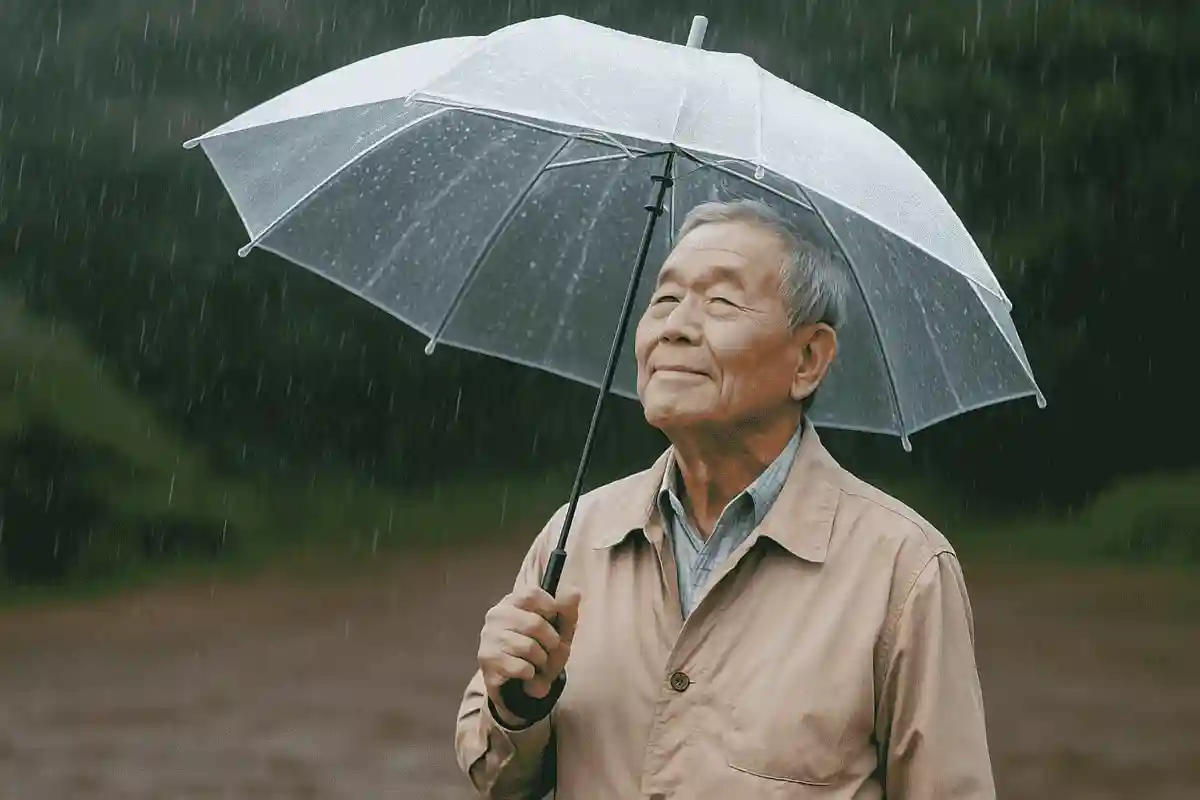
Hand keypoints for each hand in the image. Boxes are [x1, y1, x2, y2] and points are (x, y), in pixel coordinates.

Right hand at [477, 585, 580, 725]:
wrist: (517, 685)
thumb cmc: (540, 649)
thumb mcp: (559, 630)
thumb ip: (567, 611)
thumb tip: (575, 592)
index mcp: (513, 601)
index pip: (532, 594)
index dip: (550, 609)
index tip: (553, 622)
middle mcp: (497, 614)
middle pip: (535, 623)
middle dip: (551, 642)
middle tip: (548, 650)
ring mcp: (489, 636)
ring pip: (529, 648)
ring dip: (541, 661)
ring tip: (536, 663)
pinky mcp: (488, 659)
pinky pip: (521, 667)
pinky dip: (531, 674)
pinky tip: (525, 673)